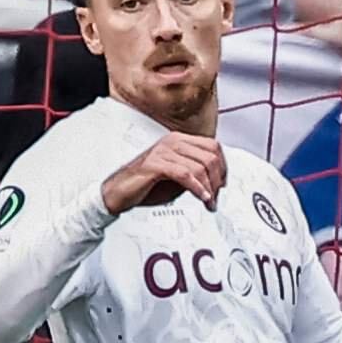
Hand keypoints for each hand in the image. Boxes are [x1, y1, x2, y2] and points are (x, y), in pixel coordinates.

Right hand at [101, 133, 227, 214]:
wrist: (118, 192)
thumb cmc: (145, 185)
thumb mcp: (176, 178)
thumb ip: (195, 175)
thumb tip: (216, 182)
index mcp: (178, 140)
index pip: (213, 146)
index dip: (223, 166)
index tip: (223, 184)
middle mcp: (172, 141)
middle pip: (210, 155)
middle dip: (218, 179)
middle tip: (217, 196)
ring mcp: (163, 151)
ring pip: (200, 166)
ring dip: (209, 188)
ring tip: (209, 202)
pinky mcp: (155, 165)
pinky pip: (185, 175)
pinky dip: (197, 188)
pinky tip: (202, 198)